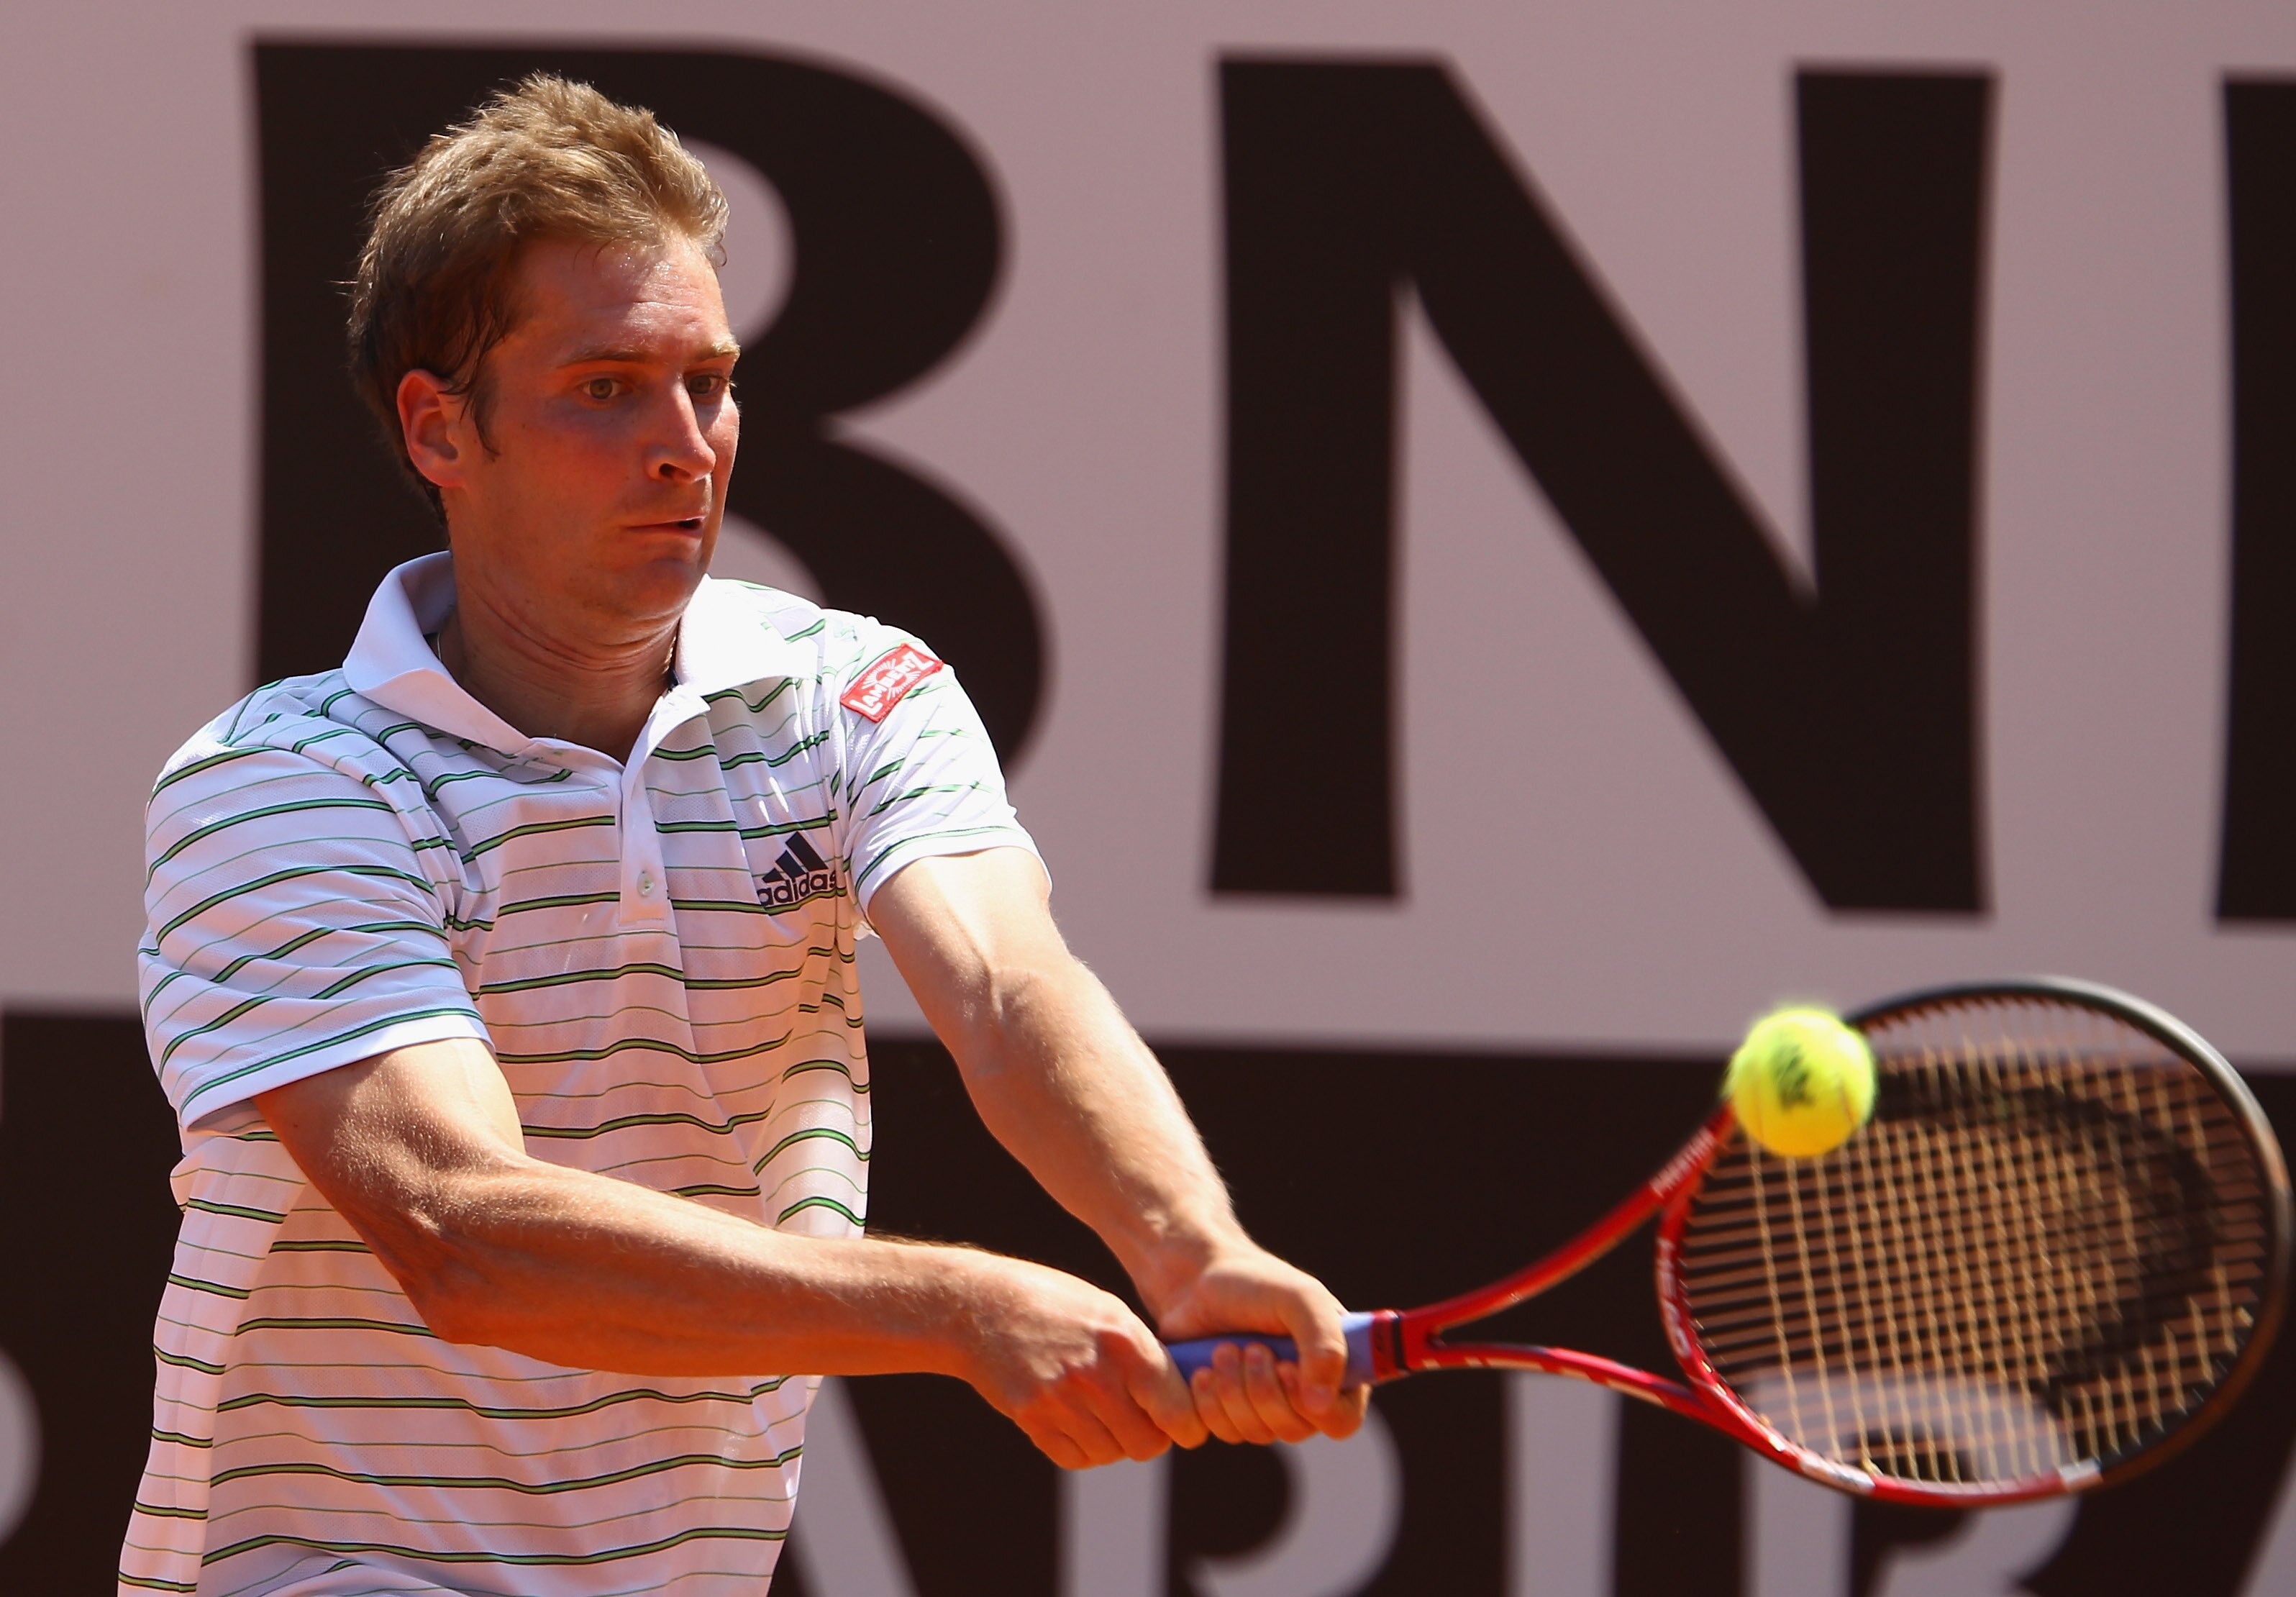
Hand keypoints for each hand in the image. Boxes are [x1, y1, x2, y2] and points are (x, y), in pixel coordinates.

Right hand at [955, 1254, 1208, 1468]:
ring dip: (1113, 1442)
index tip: (1183, 1426)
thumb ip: (1144, 1355)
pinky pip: (1074, 1458)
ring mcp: (1060, 1400)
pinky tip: (1075, 1419)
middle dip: (1149, 1437)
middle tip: (1141, 1419)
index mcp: (1125, 1342)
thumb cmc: (1055, 1302)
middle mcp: (1096, 1374)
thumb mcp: (1109, 1312)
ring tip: (1101, 1411)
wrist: (981, 1305)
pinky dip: (1081, 1448)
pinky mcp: (1032, 1417)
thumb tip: (1180, 1401)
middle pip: (1146, 1444)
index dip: (1187, 1426)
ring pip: (1110, 1454)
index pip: (1177, 1411)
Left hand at [1150, 1245, 1369, 1445]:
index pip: (1343, 1420)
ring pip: (1258, 1433)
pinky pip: (1224, 1432)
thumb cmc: (1256, 1283)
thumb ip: (1324, 1344)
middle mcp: (1305, 1395)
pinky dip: (1210, 1403)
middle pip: (1295, 1430)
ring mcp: (1266, 1408)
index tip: (1285, 1367)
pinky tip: (1202, 1371)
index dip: (1316, 1408)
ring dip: (1235, 1392)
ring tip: (1222, 1350)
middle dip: (1265, 1390)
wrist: (1196, 1281)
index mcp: (1335, 1369)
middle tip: (1249, 1348)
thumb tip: (1321, 1405)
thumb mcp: (1300, 1299)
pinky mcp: (1230, 1413)